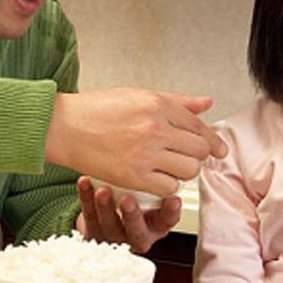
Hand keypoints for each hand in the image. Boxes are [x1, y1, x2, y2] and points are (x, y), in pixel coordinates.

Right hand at [45, 87, 227, 196]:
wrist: (63, 126)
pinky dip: (166, 185)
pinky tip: (155, 176)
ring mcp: (146, 153)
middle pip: (199, 150)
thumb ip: (176, 101)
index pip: (199, 125)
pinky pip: (169, 187)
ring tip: (169, 166)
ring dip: (183, 171)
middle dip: (198, 155)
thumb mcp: (138, 95)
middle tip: (187, 156)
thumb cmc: (95, 109)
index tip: (219, 149)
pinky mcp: (134, 175)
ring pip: (189, 170)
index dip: (213, 140)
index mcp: (157, 105)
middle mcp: (155, 128)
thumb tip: (206, 103)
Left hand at [75, 176, 179, 252]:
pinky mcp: (92, 229)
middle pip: (136, 229)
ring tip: (102, 190)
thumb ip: (166, 178)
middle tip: (128, 200)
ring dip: (105, 207)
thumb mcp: (156, 196)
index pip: (167, 221)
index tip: (174, 199)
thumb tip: (183, 151)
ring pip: (109, 224)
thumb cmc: (138, 200)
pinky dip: (86, 198)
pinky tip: (85, 182)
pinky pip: (88, 215)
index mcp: (155, 225)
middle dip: (132, 215)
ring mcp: (112, 233)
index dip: (170, 212)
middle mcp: (136, 232)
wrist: (107, 221)